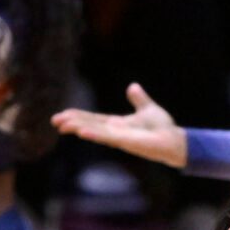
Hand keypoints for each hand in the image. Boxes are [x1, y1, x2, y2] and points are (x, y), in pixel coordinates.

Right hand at [51, 83, 185, 168]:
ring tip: (62, 125)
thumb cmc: (163, 128)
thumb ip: (139, 99)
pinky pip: (107, 137)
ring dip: (78, 128)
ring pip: (94, 132)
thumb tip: (132, 87)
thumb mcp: (148, 108)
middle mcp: (115, 132)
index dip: (78, 117)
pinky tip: (81, 133)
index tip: (63, 115)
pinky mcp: (126, 142)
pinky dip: (94, 134)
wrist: (175, 140)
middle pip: (89, 126)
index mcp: (117, 124)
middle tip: (54, 121)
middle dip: (72, 123)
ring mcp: (119, 138)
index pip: (94, 120)